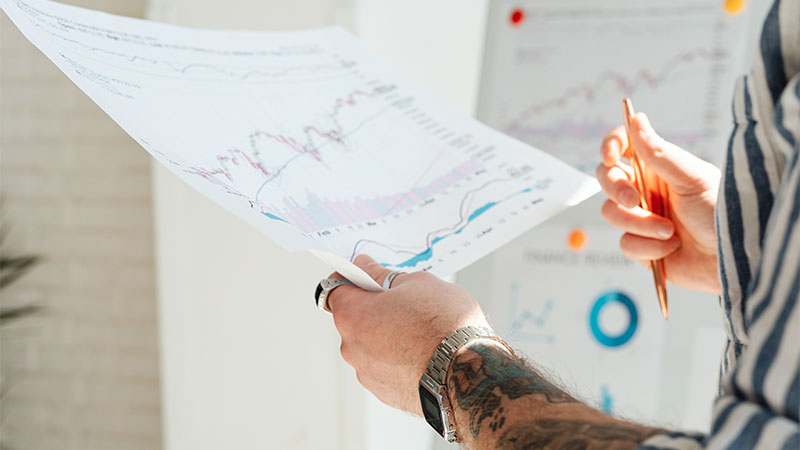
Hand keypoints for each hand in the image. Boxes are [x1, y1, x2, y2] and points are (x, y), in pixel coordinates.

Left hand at [327, 255, 488, 414]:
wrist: (470, 375)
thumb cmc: (445, 327)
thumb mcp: (417, 283)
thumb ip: (383, 275)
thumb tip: (366, 268)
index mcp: (353, 316)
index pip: (335, 288)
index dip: (351, 277)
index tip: (367, 274)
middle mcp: (352, 348)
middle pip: (354, 318)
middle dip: (374, 307)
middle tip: (405, 301)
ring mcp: (368, 374)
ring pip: (371, 344)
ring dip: (387, 334)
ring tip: (421, 330)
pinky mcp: (386, 392)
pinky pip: (386, 366)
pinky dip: (398, 358)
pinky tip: (425, 351)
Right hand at [596, 113, 720, 293]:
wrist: (734, 258)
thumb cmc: (722, 213)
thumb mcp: (693, 178)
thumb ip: (659, 153)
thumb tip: (636, 120)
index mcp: (658, 168)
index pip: (624, 147)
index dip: (610, 146)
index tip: (610, 157)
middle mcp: (646, 190)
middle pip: (607, 179)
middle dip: (617, 190)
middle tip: (635, 201)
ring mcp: (641, 218)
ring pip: (612, 213)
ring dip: (641, 224)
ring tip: (670, 232)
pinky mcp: (642, 247)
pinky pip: (626, 244)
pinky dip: (649, 247)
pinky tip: (672, 248)